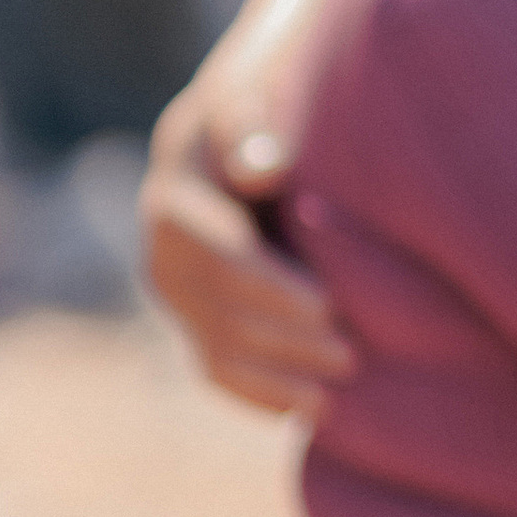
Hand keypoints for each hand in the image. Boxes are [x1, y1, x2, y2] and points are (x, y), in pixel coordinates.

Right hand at [141, 89, 351, 416]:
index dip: (275, 287)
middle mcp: (162, 259)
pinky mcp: (195, 324)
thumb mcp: (252, 104)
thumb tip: (265, 166)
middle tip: (353, 355)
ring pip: (220, 352)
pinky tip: (309, 411)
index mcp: (175, 204)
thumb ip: (254, 128)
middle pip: (224, 312)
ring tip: (339, 392)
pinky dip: (261, 395)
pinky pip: (219, 372)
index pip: (223, 258)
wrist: (235, 140)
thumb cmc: (260, 116)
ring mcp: (176, 300)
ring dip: (279, 378)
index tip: (331, 304)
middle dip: (289, 338)